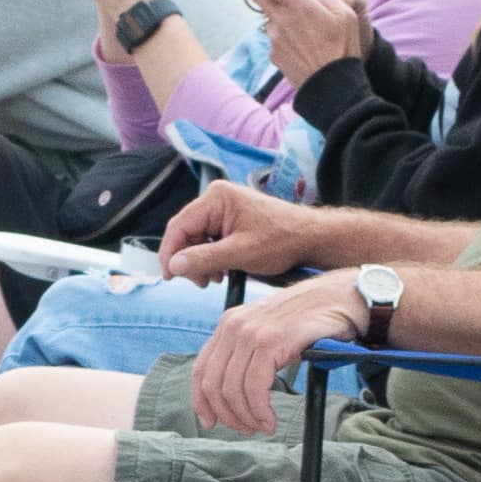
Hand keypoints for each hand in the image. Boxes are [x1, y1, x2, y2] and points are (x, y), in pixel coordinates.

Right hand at [157, 177, 318, 284]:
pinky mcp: (230, 219)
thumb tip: (174, 265)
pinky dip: (210, 257)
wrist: (310, 238)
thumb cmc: (282, 241)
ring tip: (215, 279)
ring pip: (196, 238)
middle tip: (202, 282)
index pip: (179, 226)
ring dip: (200, 261)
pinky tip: (221, 270)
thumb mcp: (241, 253)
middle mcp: (216, 198)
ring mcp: (224, 208)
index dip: (170, 253)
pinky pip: (209, 239)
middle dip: (189, 260)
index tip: (170, 276)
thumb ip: (205, 258)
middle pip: (186, 233)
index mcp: (216, 198)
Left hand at [187, 277, 340, 436]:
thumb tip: (232, 395)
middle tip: (248, 429)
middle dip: (228, 415)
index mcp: (228, 324)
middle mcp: (234, 326)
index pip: (200, 369)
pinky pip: (255, 388)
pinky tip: (270, 420)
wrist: (340, 298)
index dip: (201, 401)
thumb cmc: (309, 320)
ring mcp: (251, 332)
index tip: (210, 422)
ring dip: (247, 417)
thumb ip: (246, 355)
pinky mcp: (271, 341)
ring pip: (232, 390)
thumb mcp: (268, 333)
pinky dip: (260, 411)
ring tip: (263, 426)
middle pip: (213, 384)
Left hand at [245, 0, 363, 83]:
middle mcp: (281, 19)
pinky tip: (302, 48)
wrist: (331, 83)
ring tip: (302, 31)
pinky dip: (284, 40)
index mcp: (298, 5)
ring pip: (270, 20)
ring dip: (280, 20)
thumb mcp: (346, 13)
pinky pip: (275, 41)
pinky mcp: (274, 55)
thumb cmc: (342, 46)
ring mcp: (275, 39)